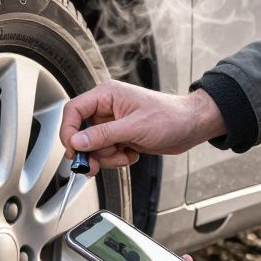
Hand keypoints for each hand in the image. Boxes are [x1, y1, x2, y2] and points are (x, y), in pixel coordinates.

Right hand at [59, 81, 225, 174]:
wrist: (191, 126)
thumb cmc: (170, 117)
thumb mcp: (134, 127)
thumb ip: (103, 135)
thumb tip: (77, 141)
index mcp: (107, 95)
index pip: (74, 111)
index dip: (69, 132)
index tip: (75, 151)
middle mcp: (107, 108)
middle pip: (81, 133)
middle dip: (92, 151)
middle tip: (97, 165)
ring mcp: (113, 123)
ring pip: (94, 146)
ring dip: (108, 157)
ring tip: (125, 154)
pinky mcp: (120, 136)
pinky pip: (107, 152)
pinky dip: (117, 158)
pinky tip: (132, 154)